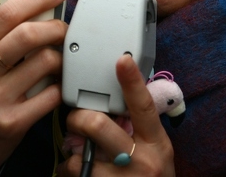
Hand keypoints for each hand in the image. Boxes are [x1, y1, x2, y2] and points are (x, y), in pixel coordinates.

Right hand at [0, 0, 70, 176]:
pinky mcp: (12, 124)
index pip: (5, 13)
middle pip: (27, 35)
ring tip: (59, 57)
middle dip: (56, 26)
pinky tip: (56, 84)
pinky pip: (50, 95)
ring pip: (45, 63)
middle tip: (65, 26)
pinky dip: (60, 86)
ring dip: (60, 57)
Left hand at [58, 55, 174, 176]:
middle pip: (99, 126)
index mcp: (157, 144)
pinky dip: (68, 172)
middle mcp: (141, 162)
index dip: (132, 82)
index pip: (144, 107)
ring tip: (77, 156)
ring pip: (81, 156)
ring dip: (71, 154)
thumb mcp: (155, 152)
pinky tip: (76, 173)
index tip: (122, 60)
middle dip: (79, 119)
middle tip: (76, 121)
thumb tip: (114, 102)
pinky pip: (73, 176)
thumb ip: (138, 128)